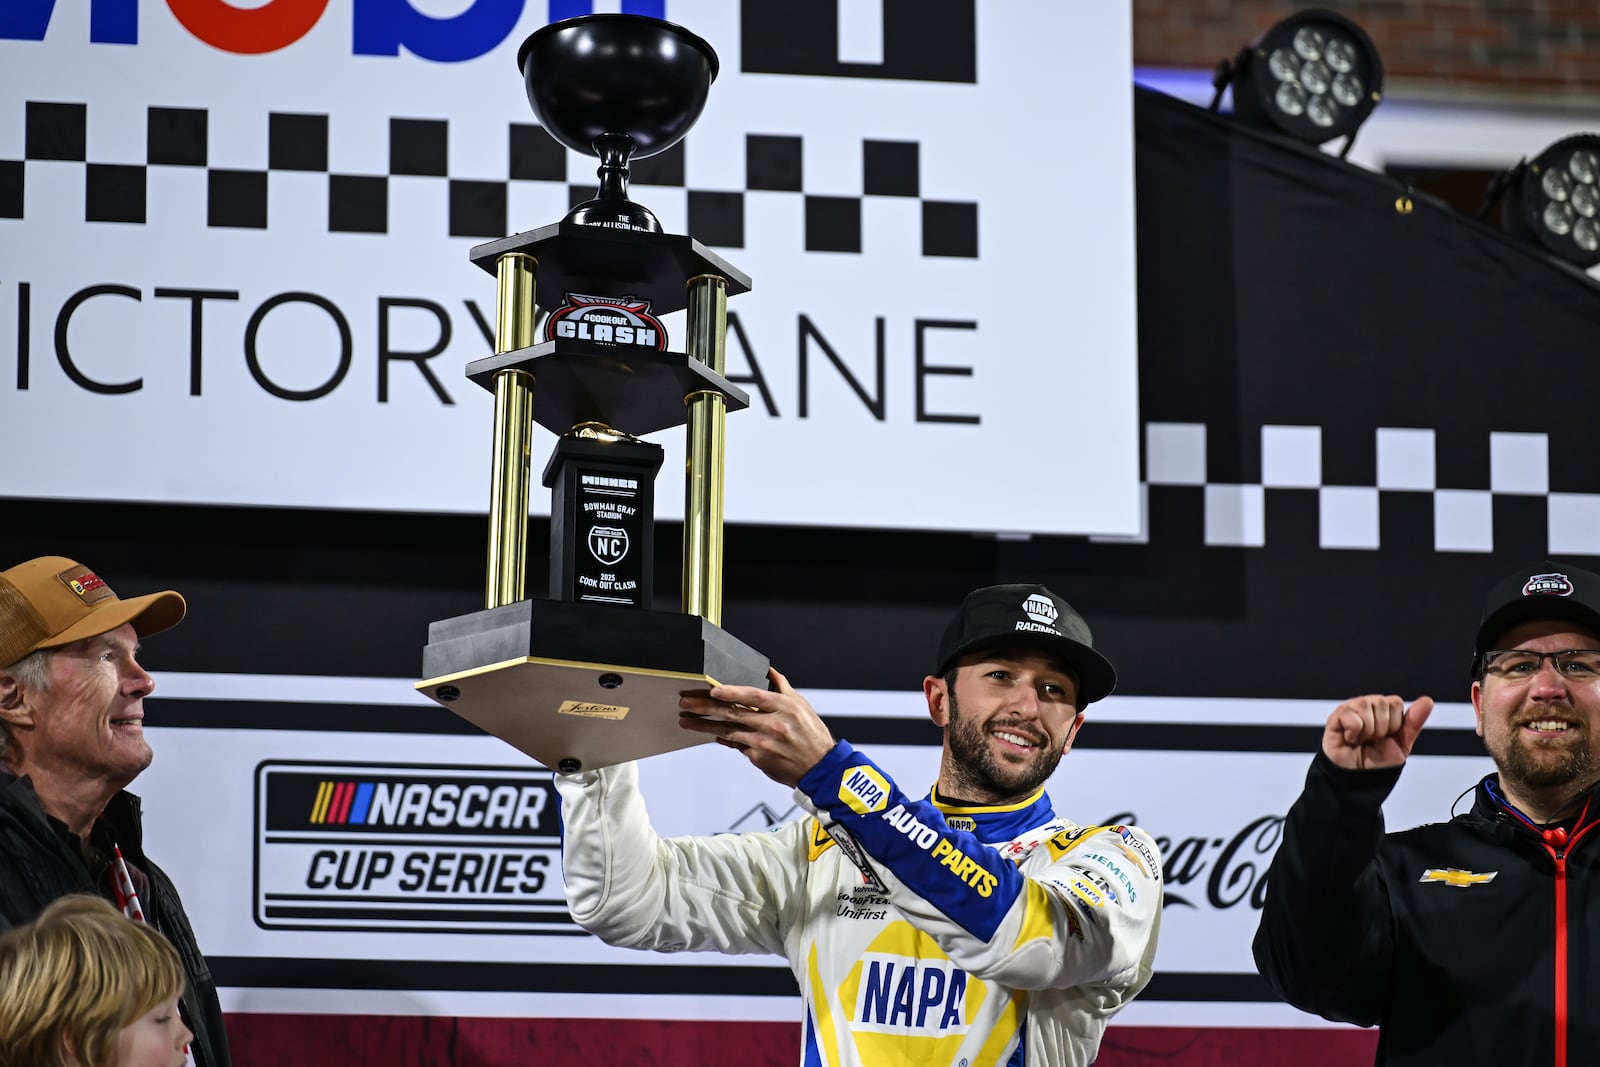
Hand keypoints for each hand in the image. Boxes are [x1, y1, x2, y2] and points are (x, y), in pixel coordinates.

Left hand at [679, 668, 836, 786]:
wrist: (820, 769)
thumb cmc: (812, 736)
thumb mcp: (801, 706)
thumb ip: (782, 687)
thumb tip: (768, 671)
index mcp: (783, 707)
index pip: (753, 696)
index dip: (731, 692)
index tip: (713, 690)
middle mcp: (773, 724)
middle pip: (733, 713)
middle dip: (705, 708)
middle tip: (686, 703)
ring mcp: (764, 743)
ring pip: (728, 731)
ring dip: (705, 726)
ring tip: (687, 721)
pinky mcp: (759, 759)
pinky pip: (737, 746)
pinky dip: (724, 739)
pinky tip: (712, 735)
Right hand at [1322, 694, 1434, 770]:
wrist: (1357, 777)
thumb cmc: (1376, 761)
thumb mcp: (1401, 744)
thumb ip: (1413, 722)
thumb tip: (1428, 700)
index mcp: (1383, 710)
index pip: (1395, 702)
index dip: (1394, 723)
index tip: (1386, 737)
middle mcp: (1367, 705)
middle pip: (1381, 702)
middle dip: (1381, 728)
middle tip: (1372, 740)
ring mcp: (1350, 709)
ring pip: (1365, 705)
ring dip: (1367, 731)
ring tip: (1360, 740)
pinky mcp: (1336, 716)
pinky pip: (1351, 715)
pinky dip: (1353, 732)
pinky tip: (1349, 738)